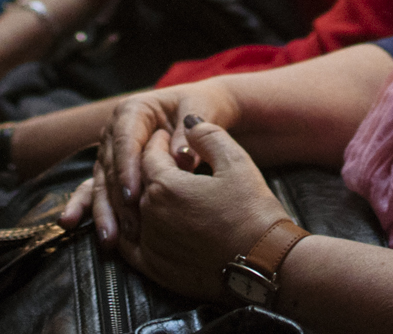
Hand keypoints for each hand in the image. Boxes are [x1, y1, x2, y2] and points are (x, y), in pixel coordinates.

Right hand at [86, 82, 241, 245]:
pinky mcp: (110, 171)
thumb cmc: (203, 108)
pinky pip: (94, 189)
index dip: (127, 167)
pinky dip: (86, 207)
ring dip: (104, 211)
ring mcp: (110, 152)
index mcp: (133, 110)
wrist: (200, 112)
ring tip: (110, 238)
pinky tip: (71, 223)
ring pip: (101, 182)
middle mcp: (115, 131)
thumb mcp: (202, 111)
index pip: (125, 139)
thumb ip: (189, 134)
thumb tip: (181, 160)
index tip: (132, 195)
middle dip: (117, 198)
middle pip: (110, 165)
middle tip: (131, 228)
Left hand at [111, 120, 288, 303]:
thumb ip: (208, 136)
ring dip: (137, 197)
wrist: (263, 265)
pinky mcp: (155, 270)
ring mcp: (150, 246)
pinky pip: (129, 247)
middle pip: (138, 181)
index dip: (158, 142)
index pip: (149, 153)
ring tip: (154, 189)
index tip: (168, 138)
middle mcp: (149, 215)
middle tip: (161, 161)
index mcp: (164, 186)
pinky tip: (139, 224)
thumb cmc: (253, 213)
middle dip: (147, 167)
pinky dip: (129, 231)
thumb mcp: (236, 162)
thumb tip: (189, 122)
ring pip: (130, 212)